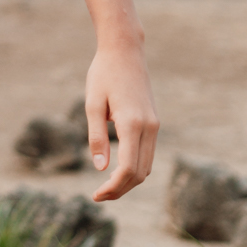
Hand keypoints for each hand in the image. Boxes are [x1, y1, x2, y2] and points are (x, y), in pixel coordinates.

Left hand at [85, 41, 157, 202]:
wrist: (125, 51)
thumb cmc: (103, 74)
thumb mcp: (92, 103)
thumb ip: (96, 137)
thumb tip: (100, 168)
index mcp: (132, 123)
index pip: (128, 169)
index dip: (113, 187)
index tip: (96, 195)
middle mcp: (149, 127)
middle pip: (140, 173)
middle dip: (120, 190)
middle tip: (98, 196)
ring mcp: (154, 125)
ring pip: (147, 166)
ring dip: (129, 182)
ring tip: (106, 188)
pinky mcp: (154, 122)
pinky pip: (148, 154)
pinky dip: (135, 168)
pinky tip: (117, 171)